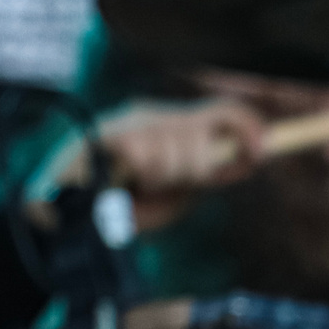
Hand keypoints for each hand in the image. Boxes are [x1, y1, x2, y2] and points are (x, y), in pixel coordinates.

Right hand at [29, 97, 265, 230]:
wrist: (68, 216)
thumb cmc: (124, 206)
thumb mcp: (179, 187)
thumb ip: (208, 169)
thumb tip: (251, 156)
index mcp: (170, 123)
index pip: (226, 111)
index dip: (249, 128)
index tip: (260, 154)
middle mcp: (152, 113)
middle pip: (207, 130)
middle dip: (199, 166)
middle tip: (165, 185)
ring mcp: (131, 121)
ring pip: (183, 145)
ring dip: (168, 175)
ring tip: (140, 185)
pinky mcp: (114, 132)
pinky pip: (152, 155)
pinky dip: (145, 175)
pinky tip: (128, 180)